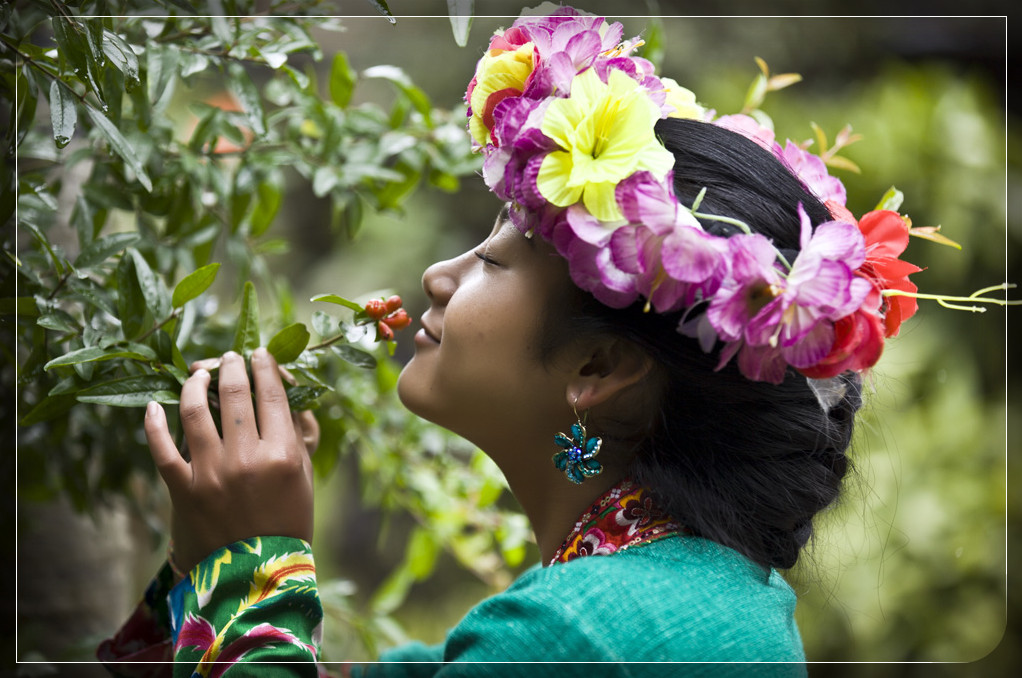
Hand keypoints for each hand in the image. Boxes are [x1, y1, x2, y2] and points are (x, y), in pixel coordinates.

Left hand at [144, 347, 314, 573]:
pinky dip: (154, 422)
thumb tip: (283, 396)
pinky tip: (154, 405)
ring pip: (195, 410)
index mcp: (282, 454)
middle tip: (230, 357)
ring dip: (196, 384)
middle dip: (232, 367)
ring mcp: (210, 473)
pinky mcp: (182, 490)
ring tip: (199, 374)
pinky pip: (161, 447)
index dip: (265, 367)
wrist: (254, 576)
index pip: (272, 394)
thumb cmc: (287, 525)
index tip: (258, 354)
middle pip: (235, 394)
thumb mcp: (302, 478)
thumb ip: (294, 437)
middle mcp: (246, 458)